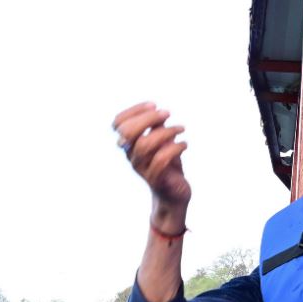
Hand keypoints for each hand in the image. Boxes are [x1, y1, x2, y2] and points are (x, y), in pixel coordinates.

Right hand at [113, 102, 190, 216]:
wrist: (174, 195)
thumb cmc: (167, 165)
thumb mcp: (161, 141)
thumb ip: (156, 126)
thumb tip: (157, 111)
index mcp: (129, 145)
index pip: (118, 123)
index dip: (133, 110)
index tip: (154, 105)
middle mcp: (131, 156)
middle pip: (127, 133)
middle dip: (148, 118)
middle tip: (167, 114)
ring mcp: (141, 169)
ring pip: (144, 146)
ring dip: (165, 132)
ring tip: (181, 129)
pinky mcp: (155, 180)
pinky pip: (160, 160)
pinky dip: (175, 148)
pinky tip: (184, 144)